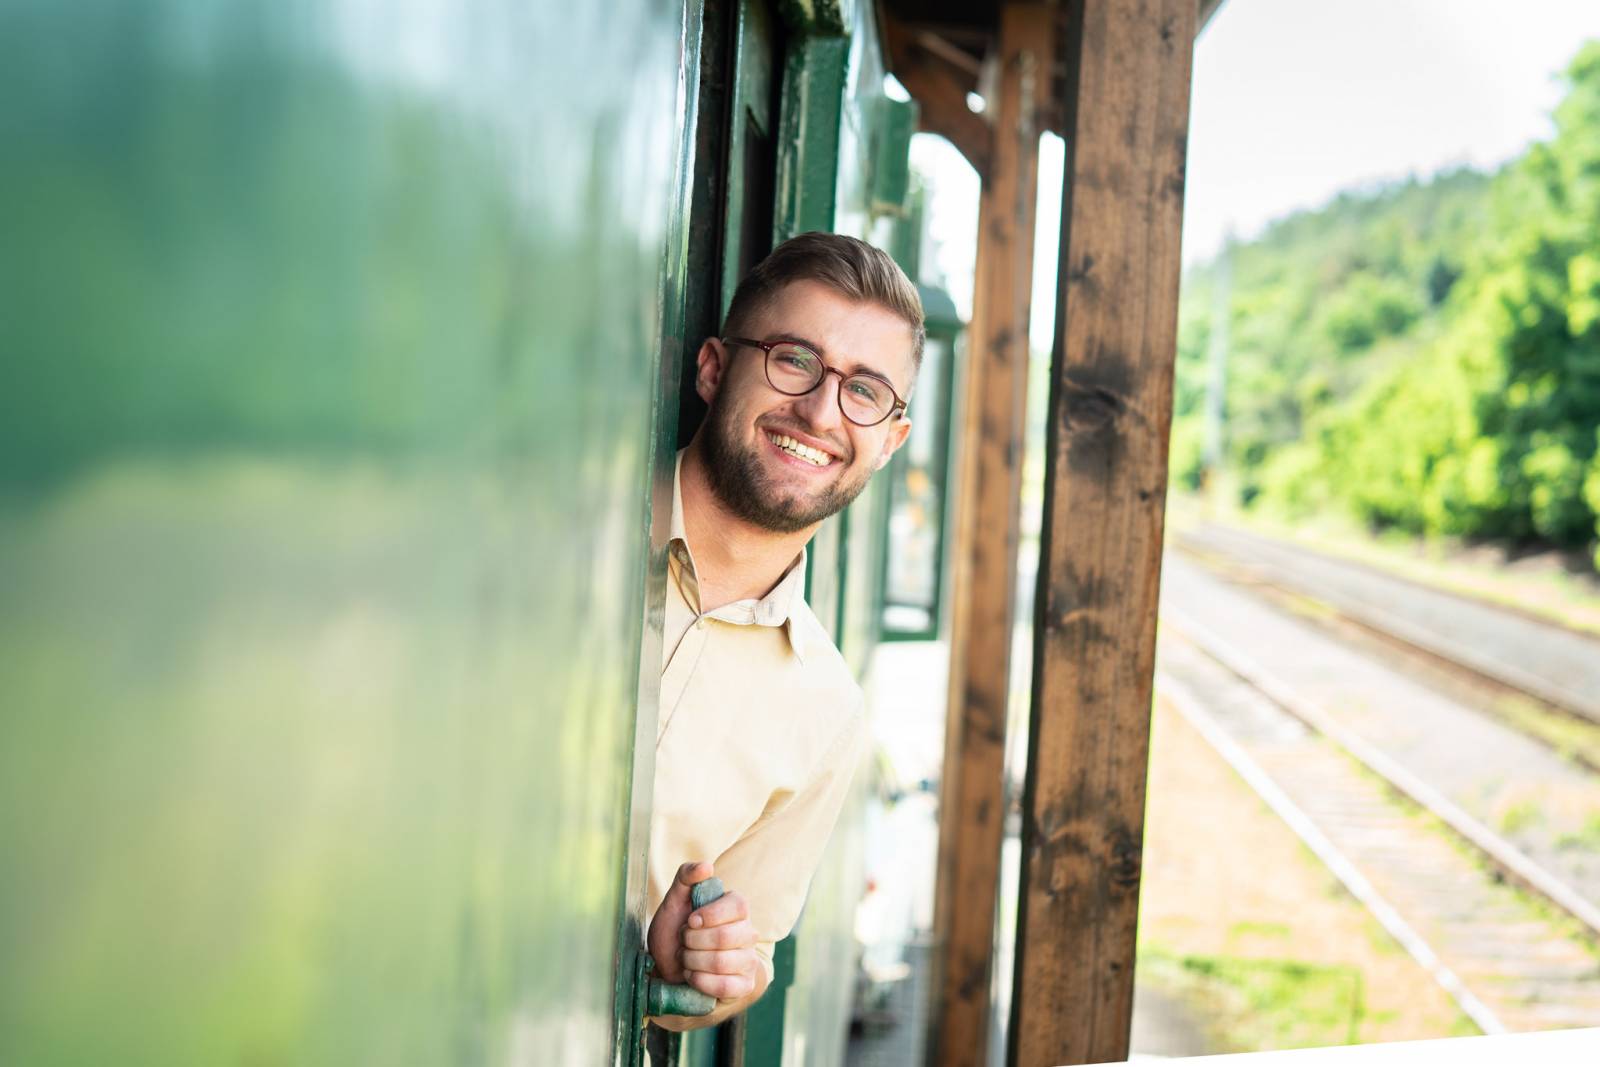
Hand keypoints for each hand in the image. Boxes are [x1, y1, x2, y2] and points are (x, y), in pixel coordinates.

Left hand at [647, 860, 759, 1000]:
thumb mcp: (674, 900)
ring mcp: (748, 961)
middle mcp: (748, 933)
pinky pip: (726, 986)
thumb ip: (686, 877)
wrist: (670, 967)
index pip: (738, 907)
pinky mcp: (744, 985)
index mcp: (737, 908)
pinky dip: (701, 982)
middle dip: (693, 942)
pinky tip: (692, 976)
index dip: (710, 915)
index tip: (690, 921)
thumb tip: (707, 866)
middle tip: (684, 943)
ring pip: (722, 963)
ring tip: (686, 959)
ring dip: (693, 962)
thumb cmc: (675, 930)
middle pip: (725, 937)